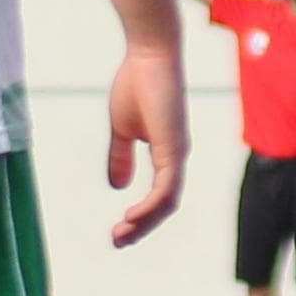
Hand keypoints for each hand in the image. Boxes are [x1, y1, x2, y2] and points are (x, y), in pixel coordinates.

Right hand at [102, 35, 187, 244]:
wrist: (148, 54)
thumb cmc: (138, 83)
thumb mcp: (122, 128)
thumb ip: (121, 156)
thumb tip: (118, 186)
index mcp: (167, 153)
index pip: (160, 195)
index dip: (142, 215)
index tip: (118, 230)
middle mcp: (177, 156)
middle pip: (165, 204)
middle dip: (142, 227)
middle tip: (117, 241)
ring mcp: (178, 152)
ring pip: (167, 201)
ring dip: (145, 222)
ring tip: (121, 235)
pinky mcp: (174, 146)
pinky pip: (167, 187)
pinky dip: (151, 206)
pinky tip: (133, 216)